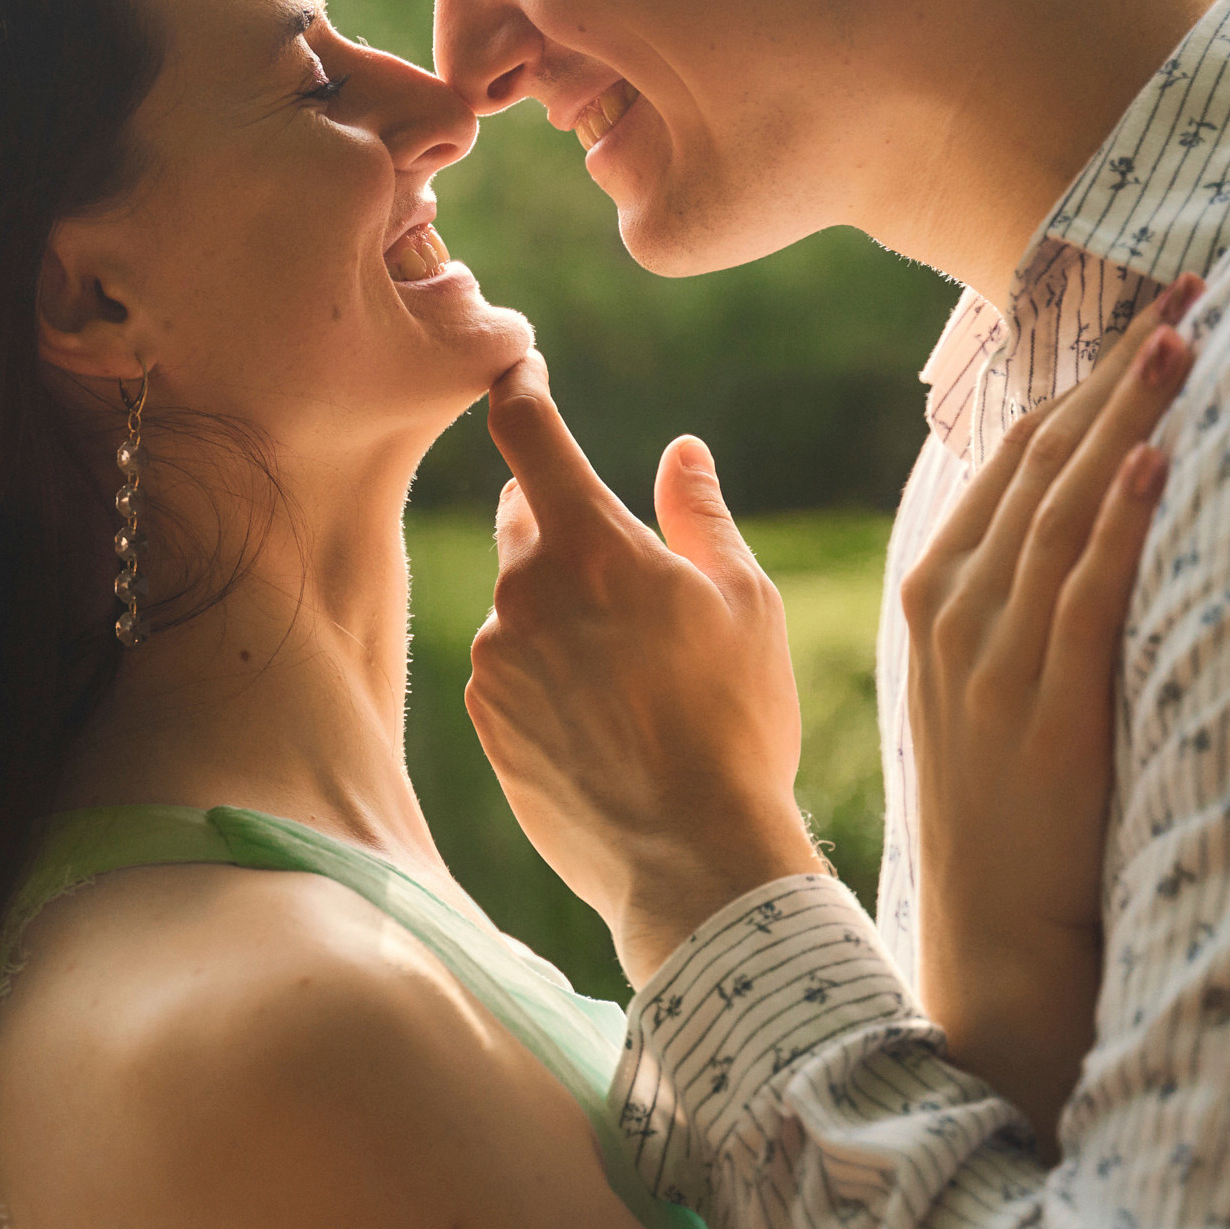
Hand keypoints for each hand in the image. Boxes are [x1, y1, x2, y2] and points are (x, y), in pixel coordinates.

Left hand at [465, 353, 816, 985]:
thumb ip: (700, 515)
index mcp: (590, 545)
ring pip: (519, 602)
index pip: (527, 434)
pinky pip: (508, 667)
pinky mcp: (484, 718)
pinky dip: (542, 672)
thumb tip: (680, 452)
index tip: (518, 371)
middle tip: (626, 574)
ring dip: (557, 610)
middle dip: (562, 525)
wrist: (691, 857)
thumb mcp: (745, 603)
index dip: (519, 391)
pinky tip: (600, 718)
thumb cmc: (735, 723)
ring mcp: (494, 659)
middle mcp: (524, 592)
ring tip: (631, 675)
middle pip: (522, 520)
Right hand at [903, 273, 1202, 1152]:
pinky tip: (1154, 458)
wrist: (992, 936)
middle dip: (1112, 371)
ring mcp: (993, 662)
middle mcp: (955, 613)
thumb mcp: (987, 682)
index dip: (1076, 379)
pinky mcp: (1044, 713)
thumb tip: (1072, 513)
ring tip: (1181, 339)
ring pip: (1063, 512)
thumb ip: (1014, 594)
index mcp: (935, 593)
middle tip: (1179, 288)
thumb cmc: (1002, 808)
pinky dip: (1119, 521)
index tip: (1133, 313)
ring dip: (1126, 419)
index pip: (1007, 460)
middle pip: (1037, 464)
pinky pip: (1083, 597)